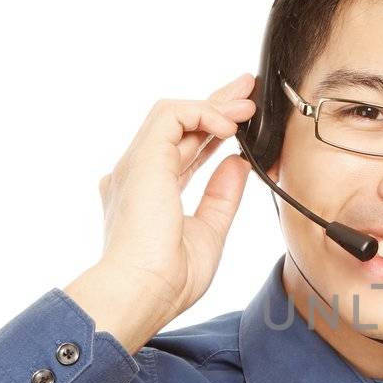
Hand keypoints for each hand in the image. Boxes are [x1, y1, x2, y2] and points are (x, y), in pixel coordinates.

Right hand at [66, 74, 256, 351]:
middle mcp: (138, 175)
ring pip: (174, 114)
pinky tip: (229, 127)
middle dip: (215, 103)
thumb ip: (221, 196)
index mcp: (148, 195)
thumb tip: (237, 164)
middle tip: (246, 90)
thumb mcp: (208, 233)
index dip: (211, 131)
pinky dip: (203, 114)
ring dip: (214, 106)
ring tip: (246, 107)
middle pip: (179, 126)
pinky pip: (172, 116)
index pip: (183, 150)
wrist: (142, 291)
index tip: (240, 121)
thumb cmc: (167, 279)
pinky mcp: (142, 158)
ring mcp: (136, 164)